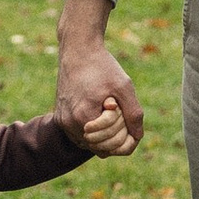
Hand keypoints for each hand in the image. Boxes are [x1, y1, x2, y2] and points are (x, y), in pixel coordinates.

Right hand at [55, 0, 142, 152]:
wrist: (78, 50)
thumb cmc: (102, 66)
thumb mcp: (124, 87)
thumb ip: (134, 114)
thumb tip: (137, 137)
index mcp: (83, 117)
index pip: (113, 144)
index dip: (126, 131)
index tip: (125, 110)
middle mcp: (69, 124)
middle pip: (103, 148)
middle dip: (117, 132)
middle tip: (117, 108)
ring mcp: (63, 123)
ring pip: (93, 145)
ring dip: (107, 134)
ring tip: (108, 109)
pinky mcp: (61, 119)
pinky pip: (83, 138)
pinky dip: (96, 131)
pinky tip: (101, 113)